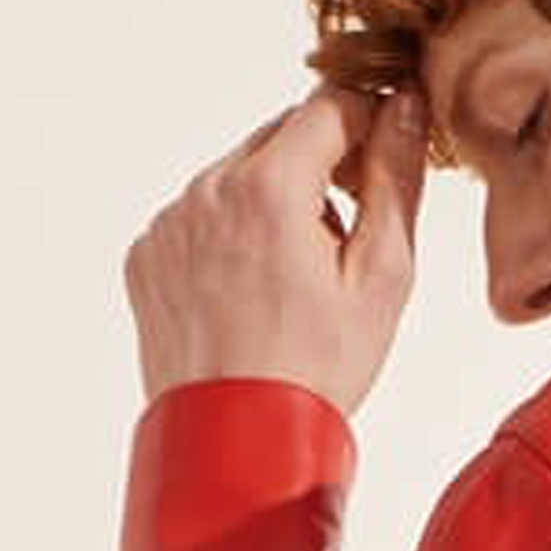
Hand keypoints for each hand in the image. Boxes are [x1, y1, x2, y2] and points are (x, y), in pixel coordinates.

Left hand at [124, 81, 426, 419]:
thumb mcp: (382, 276)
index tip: (382, 165)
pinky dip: (229, 237)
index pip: (328, 107)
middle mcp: (207, 191)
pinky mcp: (147, 256)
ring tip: (293, 280)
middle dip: (319, 169)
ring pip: (236, 177)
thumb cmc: (317, 370)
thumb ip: (395, 179)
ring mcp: (169, 224)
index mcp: (269, 188)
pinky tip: (251, 294)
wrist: (238, 444)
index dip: (367, 126)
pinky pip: (198, 218)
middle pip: (279, 138)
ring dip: (272, 203)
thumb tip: (403, 108)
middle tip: (343, 239)